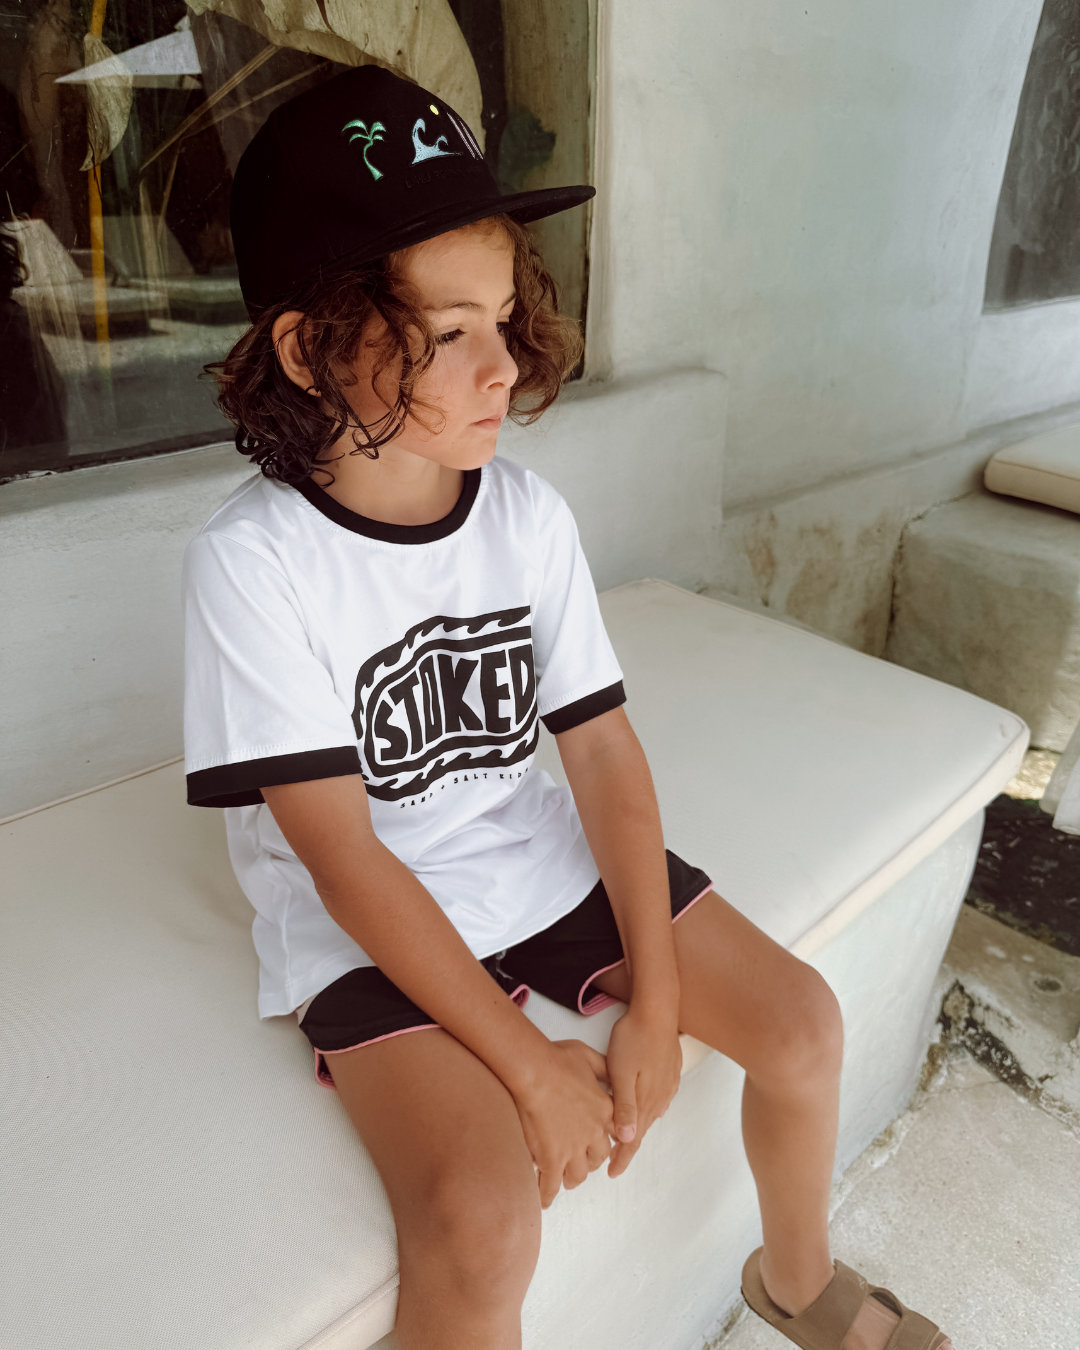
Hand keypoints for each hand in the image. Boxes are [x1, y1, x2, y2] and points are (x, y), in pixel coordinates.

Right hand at [510, 1039, 614, 1206]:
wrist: (534, 1071)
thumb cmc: (557, 1059)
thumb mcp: (588, 1056)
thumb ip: (604, 1067)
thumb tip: (613, 1070)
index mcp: (605, 1109)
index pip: (615, 1133)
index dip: (608, 1140)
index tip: (603, 1145)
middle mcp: (593, 1132)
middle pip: (598, 1157)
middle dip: (590, 1161)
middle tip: (580, 1161)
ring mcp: (573, 1148)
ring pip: (578, 1175)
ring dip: (572, 1178)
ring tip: (563, 1179)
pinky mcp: (552, 1158)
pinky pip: (551, 1185)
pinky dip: (548, 1194)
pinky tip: (543, 1199)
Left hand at [605, 1005, 681, 1176]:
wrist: (657, 1010)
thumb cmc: (634, 1038)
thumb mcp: (622, 1072)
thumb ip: (624, 1106)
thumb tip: (627, 1139)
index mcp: (645, 1100)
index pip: (633, 1138)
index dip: (622, 1157)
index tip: (611, 1173)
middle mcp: (659, 1097)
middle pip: (643, 1128)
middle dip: (629, 1145)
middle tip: (615, 1160)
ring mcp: (667, 1084)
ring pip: (652, 1113)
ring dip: (640, 1126)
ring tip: (629, 1136)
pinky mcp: (671, 1070)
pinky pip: (661, 1097)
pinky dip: (651, 1108)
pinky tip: (652, 1108)